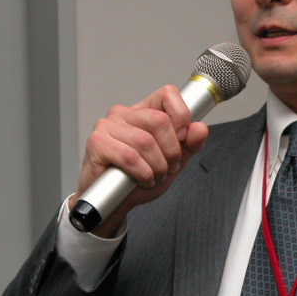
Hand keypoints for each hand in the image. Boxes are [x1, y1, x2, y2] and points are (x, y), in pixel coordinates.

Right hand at [68, 85, 208, 236]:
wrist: (114, 202)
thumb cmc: (139, 177)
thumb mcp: (173, 160)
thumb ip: (190, 144)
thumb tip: (200, 128)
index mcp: (144, 110)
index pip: (168, 93)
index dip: (181, 115)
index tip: (182, 137)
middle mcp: (124, 113)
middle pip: (160, 120)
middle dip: (171, 151)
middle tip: (168, 167)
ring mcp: (107, 126)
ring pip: (145, 141)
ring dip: (157, 167)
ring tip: (154, 176)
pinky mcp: (97, 142)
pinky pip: (129, 156)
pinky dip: (142, 173)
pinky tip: (141, 180)